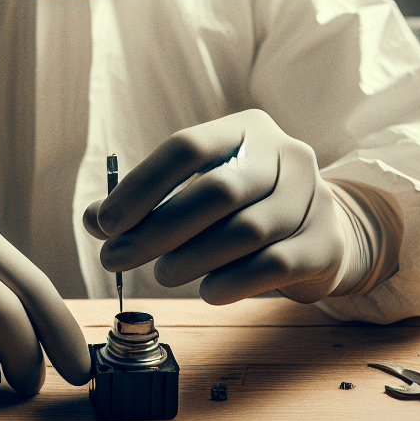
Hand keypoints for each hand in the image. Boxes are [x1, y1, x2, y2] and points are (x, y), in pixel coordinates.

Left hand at [84, 110, 356, 304]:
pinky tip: (207, 291)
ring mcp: (313, 198)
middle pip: (218, 190)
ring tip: (162, 275)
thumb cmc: (245, 211)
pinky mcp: (325, 243)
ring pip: (245, 230)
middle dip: (158, 230)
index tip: (104, 224)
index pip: (187, 147)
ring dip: (192, 258)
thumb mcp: (199, 195)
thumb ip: (148, 205)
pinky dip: (231, 282)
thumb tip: (94, 220)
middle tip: (116, 259)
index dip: (141, 186)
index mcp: (248, 130)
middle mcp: (287, 155)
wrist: (321, 235)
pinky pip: (273, 264)